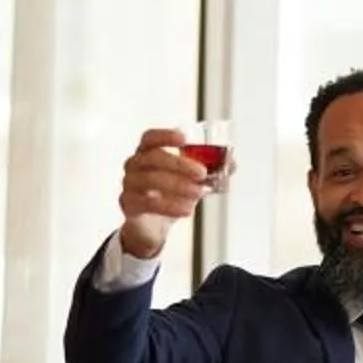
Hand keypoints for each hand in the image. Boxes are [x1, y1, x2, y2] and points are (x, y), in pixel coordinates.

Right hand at [114, 127, 213, 260]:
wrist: (152, 226)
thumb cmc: (169, 195)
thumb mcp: (191, 182)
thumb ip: (211, 171)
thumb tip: (232, 164)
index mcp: (147, 153)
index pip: (150, 138)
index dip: (165, 135)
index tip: (184, 138)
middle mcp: (134, 165)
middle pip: (153, 158)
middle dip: (179, 164)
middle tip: (202, 173)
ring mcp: (129, 185)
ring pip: (150, 180)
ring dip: (178, 186)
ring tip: (198, 194)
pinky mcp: (129, 205)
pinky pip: (147, 203)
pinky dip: (169, 206)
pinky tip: (187, 210)